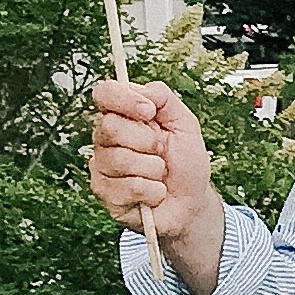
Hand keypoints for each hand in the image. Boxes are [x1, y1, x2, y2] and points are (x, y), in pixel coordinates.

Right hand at [88, 80, 226, 294]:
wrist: (191, 204)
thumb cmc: (185, 163)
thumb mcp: (185, 123)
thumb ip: (163, 98)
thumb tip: (140, 91)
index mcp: (122, 116)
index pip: (104, 93)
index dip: (124, 99)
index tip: (149, 112)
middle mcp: (106, 139)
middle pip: (109, 126)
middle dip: (147, 141)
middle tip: (160, 152)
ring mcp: (102, 167)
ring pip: (120, 159)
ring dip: (153, 169)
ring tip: (159, 175)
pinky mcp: (105, 195)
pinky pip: (128, 187)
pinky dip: (152, 191)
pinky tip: (155, 193)